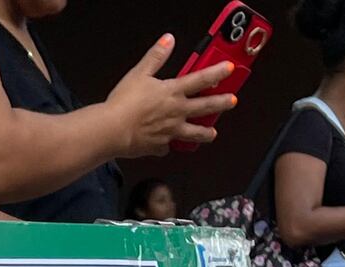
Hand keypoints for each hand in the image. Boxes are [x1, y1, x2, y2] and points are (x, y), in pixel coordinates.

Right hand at [106, 34, 236, 157]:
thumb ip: (156, 57)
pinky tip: (166, 145)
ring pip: (193, 133)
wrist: (112, 130)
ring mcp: (169, 131)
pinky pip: (166, 147)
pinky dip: (166, 146)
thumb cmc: (124, 103)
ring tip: (212, 134)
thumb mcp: (139, 73)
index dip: (217, 73)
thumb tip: (168, 41)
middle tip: (232, 102)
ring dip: (204, 133)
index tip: (229, 70)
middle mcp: (176, 112)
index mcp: (173, 92)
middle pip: (204, 107)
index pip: (201, 79)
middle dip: (221, 103)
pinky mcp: (158, 146)